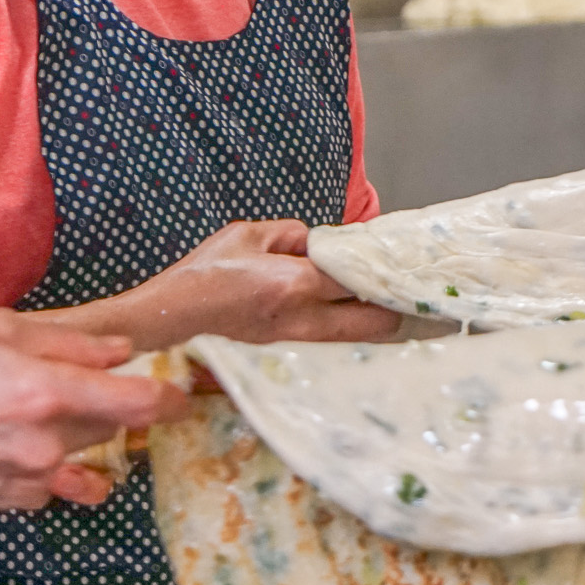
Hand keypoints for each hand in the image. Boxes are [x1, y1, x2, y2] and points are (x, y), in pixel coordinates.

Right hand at [0, 310, 185, 512]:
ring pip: (84, 456)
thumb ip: (70, 345)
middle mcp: (48, 443)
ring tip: (39, 417)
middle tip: (72, 387)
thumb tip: (122, 353)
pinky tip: (12, 444)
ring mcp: (32, 479)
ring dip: (76, 437)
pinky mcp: (14, 501)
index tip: (181, 396)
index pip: (138, 405)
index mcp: (48, 392)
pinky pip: (53, 482)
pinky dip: (46, 464)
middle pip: (112, 428)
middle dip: (104, 408)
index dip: (169, 401)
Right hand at [101, 220, 402, 349]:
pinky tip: (359, 321)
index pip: (357, 278)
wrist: (173, 317)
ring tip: (396, 309)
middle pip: (373, 323)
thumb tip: (321, 245)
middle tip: (411, 293)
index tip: (406, 262)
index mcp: (293, 283)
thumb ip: (292, 235)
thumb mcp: (247, 234)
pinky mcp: (287, 351)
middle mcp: (302, 318)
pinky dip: (351, 333)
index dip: (384, 269)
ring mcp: (296, 341)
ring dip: (377, 324)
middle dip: (397, 308)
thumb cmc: (205, 271)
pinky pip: (334, 343)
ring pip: (358, 341)